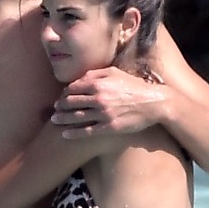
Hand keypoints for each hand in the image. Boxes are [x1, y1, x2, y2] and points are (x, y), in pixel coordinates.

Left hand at [50, 66, 165, 137]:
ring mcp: (103, 114)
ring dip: (63, 119)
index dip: (65, 93)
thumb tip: (79, 79)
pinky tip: (65, 134)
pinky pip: (87, 131)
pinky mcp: (109, 127)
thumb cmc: (133, 85)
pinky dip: (74, 133)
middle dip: (60, 105)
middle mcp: (99, 98)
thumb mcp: (114, 72)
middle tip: (55, 109)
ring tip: (54, 120)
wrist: (153, 102)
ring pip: (77, 117)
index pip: (73, 88)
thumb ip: (95, 73)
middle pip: (72, 102)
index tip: (62, 96)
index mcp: (98, 83)